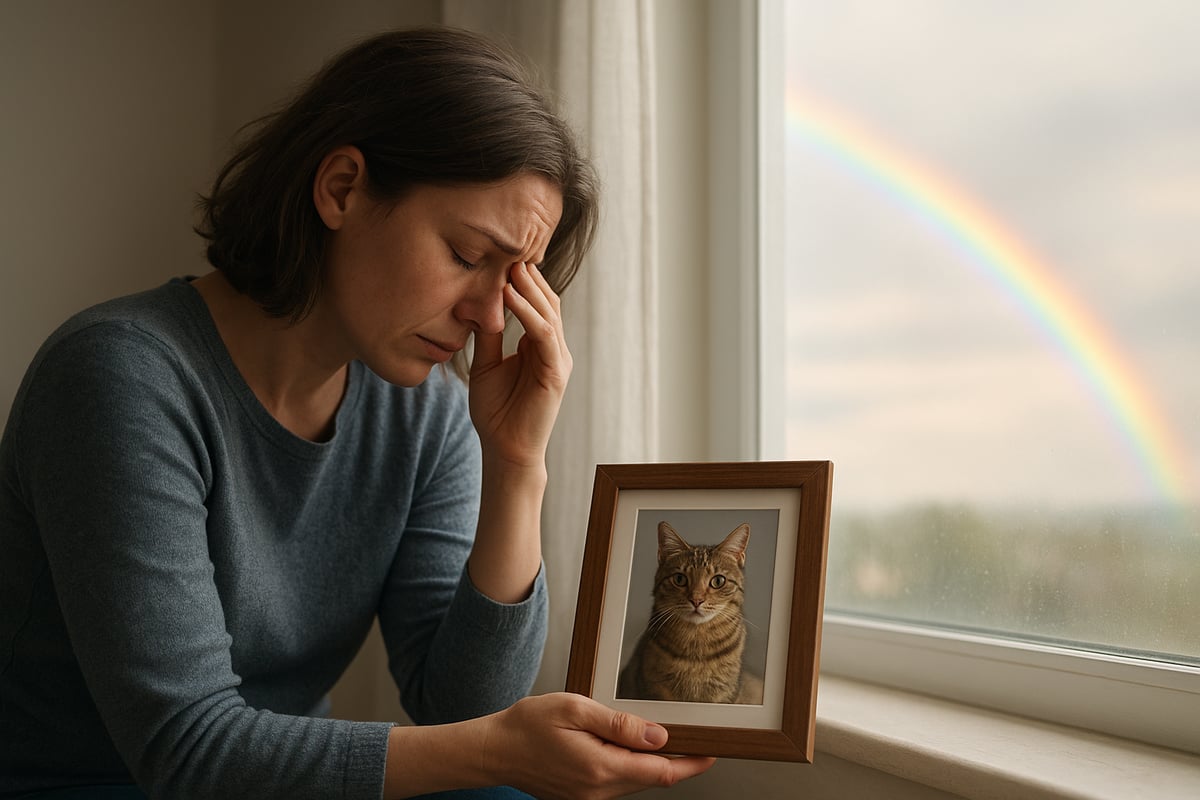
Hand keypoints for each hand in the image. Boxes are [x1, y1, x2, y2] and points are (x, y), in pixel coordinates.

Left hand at [468, 262, 571, 469]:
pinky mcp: (556, 373)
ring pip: (549, 313)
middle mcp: (553, 349)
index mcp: (539, 346)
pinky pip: (545, 335)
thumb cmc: (496, 412)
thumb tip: (478, 304)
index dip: (522, 281)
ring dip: (530, 289)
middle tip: (509, 250)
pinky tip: (511, 297)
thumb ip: (488, 336)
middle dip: (529, 277)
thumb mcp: (486, 365)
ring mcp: (558, 359)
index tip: (502, 257)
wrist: (505, 449)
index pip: (536, 304)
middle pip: (548, 302)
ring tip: (511, 267)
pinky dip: (529, 314)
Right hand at [482, 693, 715, 799]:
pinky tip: (624, 748)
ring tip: (657, 737)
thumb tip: (659, 737)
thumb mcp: (575, 709)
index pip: (661, 771)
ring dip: (651, 764)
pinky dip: (629, 767)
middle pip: (652, 779)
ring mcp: (589, 799)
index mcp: (600, 768)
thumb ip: (619, 725)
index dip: (691, 763)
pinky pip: (617, 785)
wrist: (494, 751)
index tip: (712, 752)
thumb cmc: (528, 724)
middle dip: (676, 761)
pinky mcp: (581, 799)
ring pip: (635, 782)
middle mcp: (598, 792)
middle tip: (693, 738)